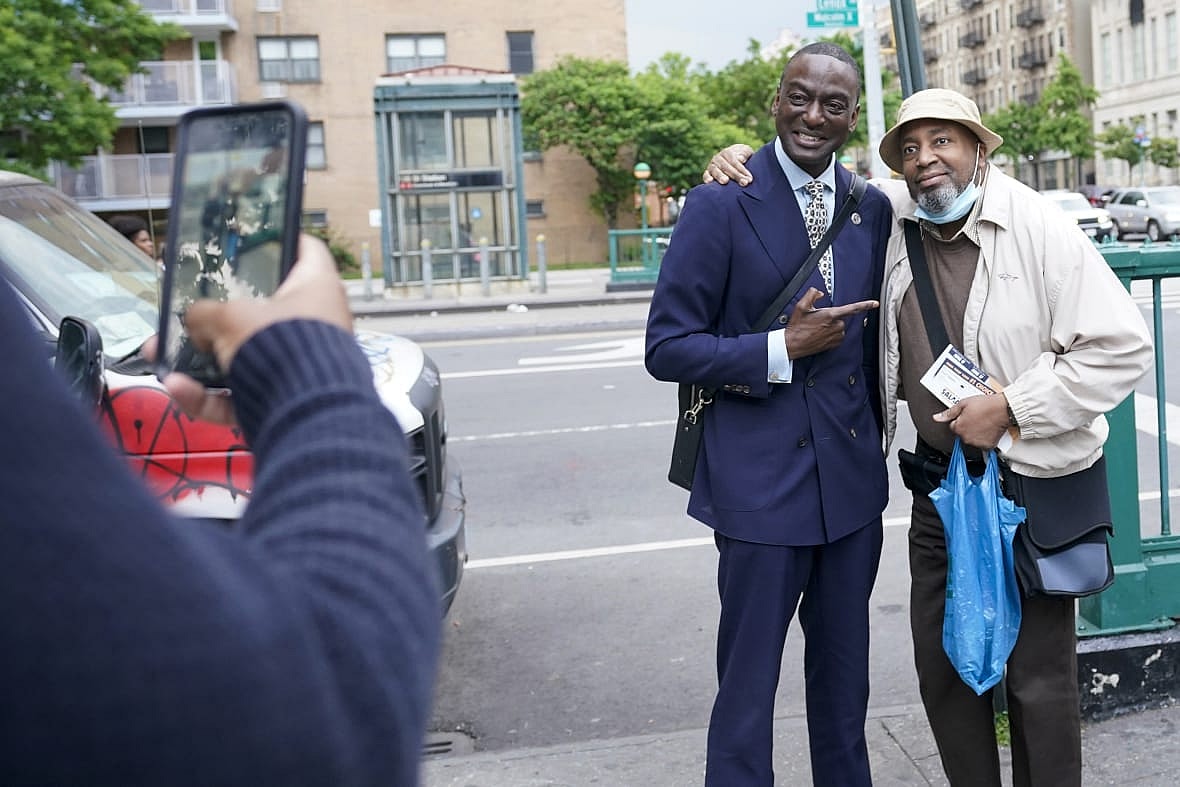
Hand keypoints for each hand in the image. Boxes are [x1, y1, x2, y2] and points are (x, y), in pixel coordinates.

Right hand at [144, 234, 350, 424]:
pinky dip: (210, 396)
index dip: (282, 239)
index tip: (256, 238)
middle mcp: (315, 323)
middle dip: (218, 317)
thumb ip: (205, 314)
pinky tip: (176, 389)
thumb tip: (196, 325)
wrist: (303, 412)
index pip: (306, 250)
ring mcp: (301, 363)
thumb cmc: (280, 346)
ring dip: (201, 361)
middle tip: (188, 313)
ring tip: (162, 355)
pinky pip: (243, 394)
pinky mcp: (285, 399)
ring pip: (245, 357)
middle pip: (263, 310)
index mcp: (317, 288)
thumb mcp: (230, 316)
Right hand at [703, 144, 755, 185]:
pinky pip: (705, 175)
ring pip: (715, 170)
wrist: (734, 160)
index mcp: (727, 152)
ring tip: (725, 181)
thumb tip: (740, 159)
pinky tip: (710, 182)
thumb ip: (745, 154)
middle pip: (726, 167)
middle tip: (744, 183)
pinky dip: (707, 178)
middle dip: (736, 176)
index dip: (742, 170)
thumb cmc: (742, 157)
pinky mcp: (707, 173)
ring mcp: (712, 166)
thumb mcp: (746, 152)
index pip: (735, 162)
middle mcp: (718, 158)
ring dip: (720, 176)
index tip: (750, 179)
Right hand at [783, 287, 878, 359]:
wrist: (793, 344)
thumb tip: (819, 293)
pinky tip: (820, 335)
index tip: (875, 303)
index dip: (865, 305)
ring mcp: (835, 336)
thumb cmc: (797, 327)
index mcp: (830, 315)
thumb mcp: (801, 306)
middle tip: (817, 321)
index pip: (852, 308)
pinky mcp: (833, 344)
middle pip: (841, 318)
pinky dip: (831, 335)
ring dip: (831, 327)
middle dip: (831, 318)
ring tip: (817, 329)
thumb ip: (812, 294)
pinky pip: (837, 337)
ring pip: (839, 328)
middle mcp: (835, 326)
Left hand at [933, 394, 1010, 448]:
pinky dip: (985, 439)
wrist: (1004, 409)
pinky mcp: (988, 446)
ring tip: (983, 422)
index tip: (968, 415)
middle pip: (962, 434)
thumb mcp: (964, 404)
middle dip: (967, 427)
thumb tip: (936, 417)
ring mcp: (977, 443)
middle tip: (977, 417)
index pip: (953, 426)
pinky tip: (988, 429)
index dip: (960, 419)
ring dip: (975, 433)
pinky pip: (983, 444)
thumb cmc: (986, 405)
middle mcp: (966, 438)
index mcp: (958, 428)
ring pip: (972, 439)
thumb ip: (949, 413)